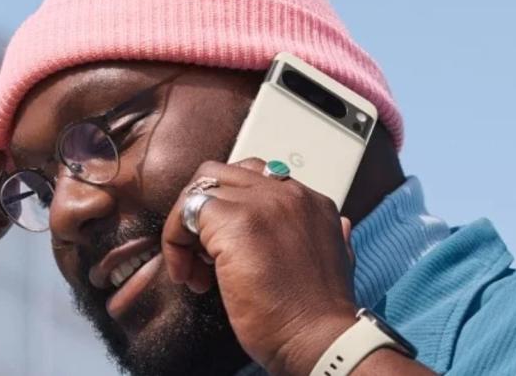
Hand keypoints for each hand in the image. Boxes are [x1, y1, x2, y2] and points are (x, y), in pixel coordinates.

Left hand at [161, 158, 357, 374]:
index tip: (224, 247)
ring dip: (186, 227)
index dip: (230, 209)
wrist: (320, 340)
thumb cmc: (319, 316)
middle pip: (222, 176)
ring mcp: (262, 203)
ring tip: (194, 268)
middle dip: (202, 211)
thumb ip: (332, 236)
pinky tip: (188, 274)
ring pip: (200, 189)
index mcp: (311, 202)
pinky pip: (187, 211)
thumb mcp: (338, 264)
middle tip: (201, 254)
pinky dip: (175, 240)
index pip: (254, 178)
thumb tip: (341, 227)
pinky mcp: (235, 222)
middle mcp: (289, 193)